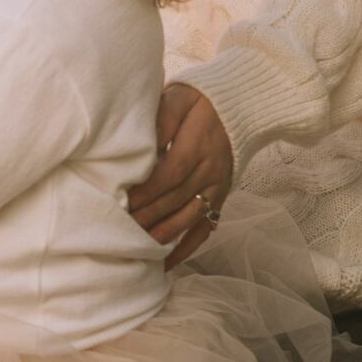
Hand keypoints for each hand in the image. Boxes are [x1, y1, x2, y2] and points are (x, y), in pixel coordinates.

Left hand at [127, 84, 234, 268]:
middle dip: (148, 216)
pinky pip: (206, 229)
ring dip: (164, 235)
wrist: (240, 106)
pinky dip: (187, 248)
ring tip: (139, 247)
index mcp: (197, 145)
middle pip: (177, 200)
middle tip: (121, 229)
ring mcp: (217, 188)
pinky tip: (168, 262)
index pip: (170, 174)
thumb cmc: (200, 99)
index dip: (148, 191)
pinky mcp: (220, 198)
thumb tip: (140, 144)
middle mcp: (210, 171)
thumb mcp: (178, 98)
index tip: (125, 202)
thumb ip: (161, 119)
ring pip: (190, 219)